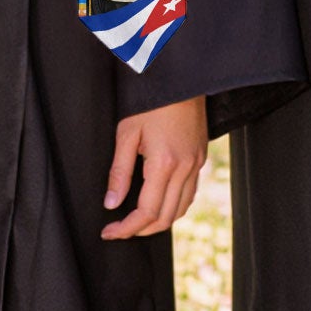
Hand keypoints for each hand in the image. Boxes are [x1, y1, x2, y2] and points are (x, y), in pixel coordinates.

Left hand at [101, 95, 207, 239]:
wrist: (181, 78)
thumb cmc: (152, 101)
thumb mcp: (127, 133)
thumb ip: (119, 172)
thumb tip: (111, 203)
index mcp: (164, 163)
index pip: (146, 212)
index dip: (126, 228)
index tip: (109, 232)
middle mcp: (185, 167)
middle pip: (165, 216)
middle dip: (141, 230)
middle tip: (119, 229)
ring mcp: (196, 163)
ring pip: (181, 208)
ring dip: (159, 221)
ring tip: (137, 221)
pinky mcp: (201, 157)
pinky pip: (190, 193)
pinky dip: (174, 206)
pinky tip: (159, 202)